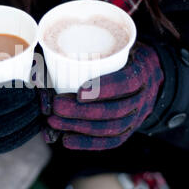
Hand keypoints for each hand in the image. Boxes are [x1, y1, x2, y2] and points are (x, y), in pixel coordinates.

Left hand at [41, 43, 163, 149]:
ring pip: (113, 128)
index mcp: (141, 70)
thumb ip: (86, 52)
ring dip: (81, 127)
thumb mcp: (114, 46)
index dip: (104, 89)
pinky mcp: (129, 130)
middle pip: (116, 110)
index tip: (79, 91)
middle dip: (83, 111)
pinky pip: (111, 141)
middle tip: (56, 105)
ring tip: (54, 121)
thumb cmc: (123, 56)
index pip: (126, 82)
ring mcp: (138, 116)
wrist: (150, 75)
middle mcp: (143, 96)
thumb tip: (39, 63)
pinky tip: (66, 140)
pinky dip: (88, 143)